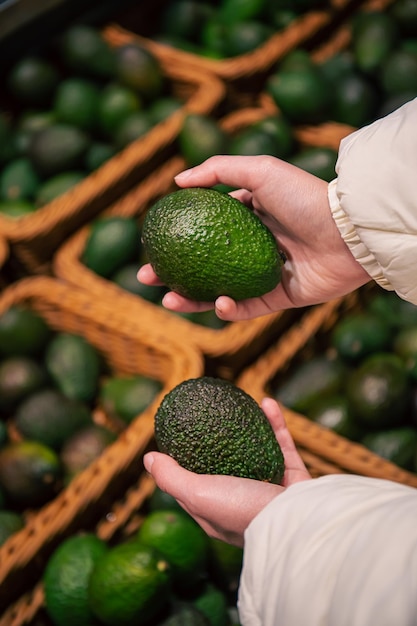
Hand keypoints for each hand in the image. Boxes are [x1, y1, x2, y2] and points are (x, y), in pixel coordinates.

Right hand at [137, 155, 369, 320]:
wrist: (348, 232)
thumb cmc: (305, 197)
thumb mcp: (261, 170)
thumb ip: (219, 170)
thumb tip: (177, 180)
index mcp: (248, 219)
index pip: (203, 230)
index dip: (176, 237)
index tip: (153, 242)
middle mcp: (252, 248)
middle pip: (204, 263)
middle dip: (173, 274)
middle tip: (149, 276)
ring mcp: (264, 274)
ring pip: (219, 291)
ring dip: (192, 299)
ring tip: (169, 300)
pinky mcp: (280, 297)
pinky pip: (248, 309)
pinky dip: (230, 309)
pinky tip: (217, 303)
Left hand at [143, 397, 310, 546]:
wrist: (296, 522)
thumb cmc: (242, 511)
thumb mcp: (196, 494)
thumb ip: (171, 477)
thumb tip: (149, 458)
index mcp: (217, 511)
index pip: (194, 486)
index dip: (184, 464)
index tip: (178, 438)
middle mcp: (243, 501)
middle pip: (228, 464)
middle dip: (222, 438)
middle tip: (214, 413)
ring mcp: (270, 490)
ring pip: (258, 450)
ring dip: (251, 425)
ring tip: (242, 404)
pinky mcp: (293, 478)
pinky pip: (283, 444)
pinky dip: (275, 423)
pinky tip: (267, 402)